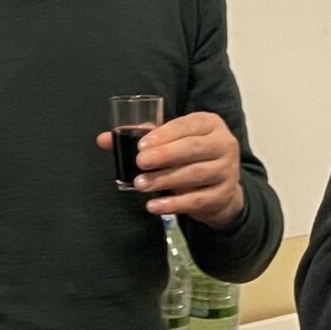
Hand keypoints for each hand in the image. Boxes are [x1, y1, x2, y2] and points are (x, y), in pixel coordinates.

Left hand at [104, 111, 245, 228]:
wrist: (220, 188)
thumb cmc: (189, 156)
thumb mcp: (172, 141)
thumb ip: (142, 138)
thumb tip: (103, 139)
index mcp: (210, 123)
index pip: (188, 125)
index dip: (165, 135)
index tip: (142, 146)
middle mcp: (224, 144)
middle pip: (193, 149)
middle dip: (165, 156)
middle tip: (140, 163)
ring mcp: (227, 171)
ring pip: (195, 175)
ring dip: (165, 180)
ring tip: (140, 185)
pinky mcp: (224, 195)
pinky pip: (197, 200)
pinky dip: (173, 204)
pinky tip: (154, 206)